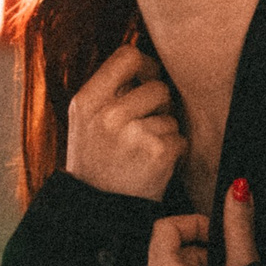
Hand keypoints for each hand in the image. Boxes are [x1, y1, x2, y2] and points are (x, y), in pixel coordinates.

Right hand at [66, 41, 186, 199]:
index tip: (146, 81)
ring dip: (164, 132)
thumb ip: (109, 91)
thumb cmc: (96, 160)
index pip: (127, 55)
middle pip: (157, 87)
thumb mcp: (85, 121)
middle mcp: (108, 114)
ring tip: (142, 151)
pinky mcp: (157, 153)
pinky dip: (173, 153)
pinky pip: (180, 139)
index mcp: (87, 100)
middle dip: (158, 107)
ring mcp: (133, 133)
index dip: (145, 65)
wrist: (97, 209)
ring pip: (170, 116)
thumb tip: (145, 61)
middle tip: (144, 127)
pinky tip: (153, 165)